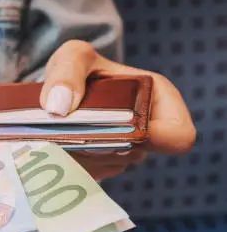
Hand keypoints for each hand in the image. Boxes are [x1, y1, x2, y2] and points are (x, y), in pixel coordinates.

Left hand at [40, 40, 195, 180]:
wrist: (56, 88)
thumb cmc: (76, 68)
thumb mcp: (72, 56)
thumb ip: (66, 72)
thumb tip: (58, 107)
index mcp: (157, 99)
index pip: (178, 136)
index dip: (154, 139)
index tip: (117, 129)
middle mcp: (146, 132)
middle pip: (133, 155)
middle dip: (100, 144)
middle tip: (69, 126)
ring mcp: (122, 154)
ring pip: (106, 167)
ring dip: (79, 153)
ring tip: (58, 130)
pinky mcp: (99, 169)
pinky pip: (86, 175)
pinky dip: (68, 161)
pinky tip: (53, 143)